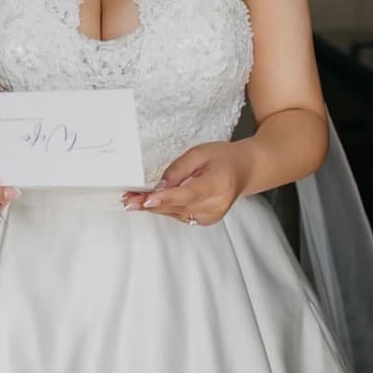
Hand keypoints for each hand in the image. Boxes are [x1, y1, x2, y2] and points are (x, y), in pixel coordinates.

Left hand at [121, 141, 252, 225]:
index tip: (147, 200)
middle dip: (150, 204)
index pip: (188, 194)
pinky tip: (149, 203)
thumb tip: (159, 186)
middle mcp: (215, 205)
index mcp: (218, 185)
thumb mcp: (200, 153)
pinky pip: (180, 215)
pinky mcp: (205, 220)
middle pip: (178, 207)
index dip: (166, 198)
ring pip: (176, 214)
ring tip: (131, 201)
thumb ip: (179, 168)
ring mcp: (211, 216)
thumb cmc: (223, 157)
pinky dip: (164, 209)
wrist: (245, 170)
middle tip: (127, 200)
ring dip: (153, 208)